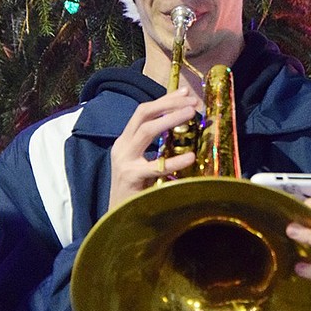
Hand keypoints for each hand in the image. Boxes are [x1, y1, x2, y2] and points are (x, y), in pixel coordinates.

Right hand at [108, 88, 197, 210]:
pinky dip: (175, 161)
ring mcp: (125, 161)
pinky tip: (190, 157)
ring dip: (170, 120)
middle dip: (169, 104)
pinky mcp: (131, 178)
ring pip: (147, 131)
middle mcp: (122, 147)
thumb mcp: (143, 164)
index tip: (185, 93)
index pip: (143, 112)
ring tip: (192, 115)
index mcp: (125, 141)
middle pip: (144, 114)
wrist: (117, 218)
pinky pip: (155, 166)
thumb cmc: (136, 192)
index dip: (164, 100)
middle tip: (193, 102)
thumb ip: (157, 148)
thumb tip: (184, 132)